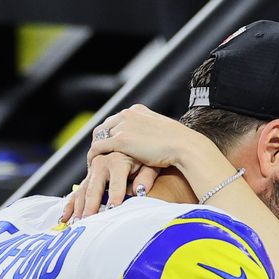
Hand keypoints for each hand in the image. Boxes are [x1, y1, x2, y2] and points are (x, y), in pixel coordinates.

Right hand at [60, 154, 158, 220]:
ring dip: (78, 208)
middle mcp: (101, 164)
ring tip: (77, 223)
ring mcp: (92, 172)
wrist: (133, 145)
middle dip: (91, 207)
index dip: (115, 196)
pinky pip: (76, 193)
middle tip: (88, 222)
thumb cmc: (145, 159)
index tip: (113, 210)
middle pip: (94, 189)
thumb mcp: (149, 165)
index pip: (116, 183)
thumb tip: (140, 190)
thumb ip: (146, 177)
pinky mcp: (88, 179)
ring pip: (82, 192)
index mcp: (117, 161)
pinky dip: (70, 206)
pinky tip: (64, 218)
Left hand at [61, 104, 206, 220]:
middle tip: (97, 158)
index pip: (116, 120)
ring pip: (99, 137)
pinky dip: (93, 157)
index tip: (108, 148)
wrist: (185, 146)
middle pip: (104, 127)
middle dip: (99, 142)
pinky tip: (93, 168)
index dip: (110, 135)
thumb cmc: (181, 147)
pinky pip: (99, 148)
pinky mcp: (121, 139)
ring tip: (94, 165)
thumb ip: (152, 138)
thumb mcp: (164, 136)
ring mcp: (124, 125)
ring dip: (95, 151)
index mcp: (138, 111)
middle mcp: (128, 114)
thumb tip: (152, 148)